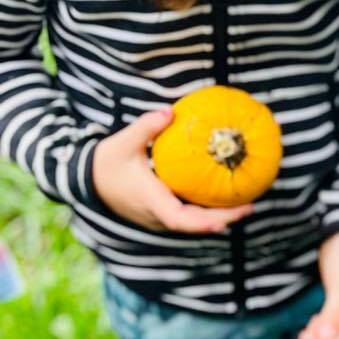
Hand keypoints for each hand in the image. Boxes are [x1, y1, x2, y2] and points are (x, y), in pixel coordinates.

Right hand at [94, 109, 252, 234]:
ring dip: (219, 216)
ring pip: (193, 223)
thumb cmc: (105, 162)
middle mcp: (157, 216)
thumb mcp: (123, 142)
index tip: (227, 220)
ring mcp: (159, 218)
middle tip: (251, 206)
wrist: (87, 181)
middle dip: (224, 219)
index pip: (180, 219)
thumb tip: (169, 112)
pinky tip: (227, 196)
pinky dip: (208, 210)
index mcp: (150, 201)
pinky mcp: (161, 215)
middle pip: (195, 226)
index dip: (205, 222)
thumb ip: (146, 127)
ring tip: (247, 203)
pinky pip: (189, 216)